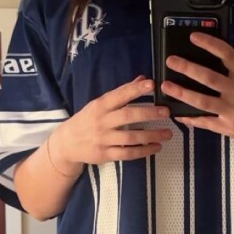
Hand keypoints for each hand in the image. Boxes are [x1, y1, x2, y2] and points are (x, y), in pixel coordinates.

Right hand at [51, 75, 173, 166]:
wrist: (66, 143)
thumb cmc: (87, 120)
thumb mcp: (100, 104)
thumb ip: (121, 93)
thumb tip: (142, 79)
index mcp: (100, 105)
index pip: (120, 95)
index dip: (135, 89)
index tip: (152, 84)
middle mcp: (102, 121)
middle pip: (128, 116)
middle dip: (149, 113)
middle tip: (166, 112)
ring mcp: (103, 139)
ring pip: (130, 138)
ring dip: (151, 135)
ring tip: (167, 133)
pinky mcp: (105, 154)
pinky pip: (127, 154)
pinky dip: (143, 151)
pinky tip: (156, 147)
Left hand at [162, 35, 233, 149]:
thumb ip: (230, 69)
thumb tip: (202, 53)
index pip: (228, 55)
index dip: (210, 44)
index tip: (193, 36)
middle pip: (211, 78)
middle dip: (188, 68)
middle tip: (171, 60)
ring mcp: (232, 112)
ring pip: (203, 101)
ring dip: (182, 93)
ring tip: (166, 85)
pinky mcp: (226, 128)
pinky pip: (203, 121)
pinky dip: (188, 116)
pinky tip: (175, 111)